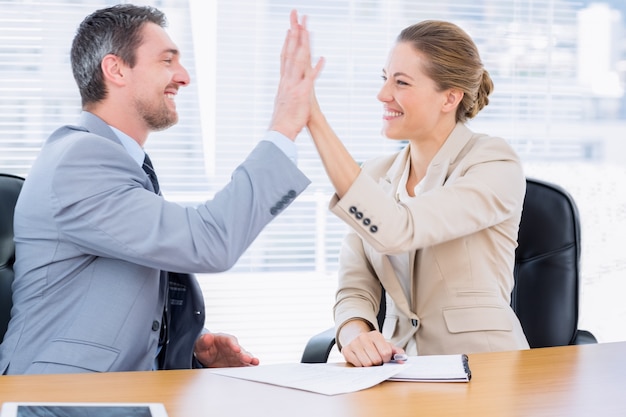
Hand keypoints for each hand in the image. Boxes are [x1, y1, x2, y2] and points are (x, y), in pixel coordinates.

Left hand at [193, 332, 259, 367]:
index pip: (230, 340)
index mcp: (225, 339)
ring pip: (245, 358)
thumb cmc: (204, 346)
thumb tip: (207, 337)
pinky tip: (253, 372)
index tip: (236, 349)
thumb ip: (204, 341)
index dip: (234, 345)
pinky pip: (244, 366)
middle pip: (240, 350)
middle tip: (248, 359)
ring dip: (250, 361)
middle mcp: (233, 347)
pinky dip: (248, 368)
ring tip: (255, 363)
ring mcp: (236, 356)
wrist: (206, 353)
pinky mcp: (236, 364)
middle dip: (244, 355)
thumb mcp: (201, 343)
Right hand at [269, 9, 323, 139]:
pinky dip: (316, 69)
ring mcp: (294, 85)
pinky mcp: (302, 94)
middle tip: (296, 17)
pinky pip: (310, 79)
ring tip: (306, 28)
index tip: (291, 28)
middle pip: (291, 52)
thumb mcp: (286, 101)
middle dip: (294, 33)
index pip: (285, 56)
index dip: (288, 42)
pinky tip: (322, 59)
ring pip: (299, 60)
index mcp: (284, 81)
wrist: (280, 131)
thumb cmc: (285, 119)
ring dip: (303, 44)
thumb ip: (289, 91)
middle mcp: (288, 80)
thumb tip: (290, 88)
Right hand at [341, 329, 404, 366]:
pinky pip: (357, 365)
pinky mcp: (346, 350)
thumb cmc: (373, 346)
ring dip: (370, 366)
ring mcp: (354, 343)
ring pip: (366, 364)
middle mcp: (363, 337)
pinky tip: (361, 360)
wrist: (357, 340)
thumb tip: (403, 358)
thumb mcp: (386, 346)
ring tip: (369, 360)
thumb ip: (396, 352)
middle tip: (376, 361)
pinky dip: (361, 366)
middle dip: (378, 364)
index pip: (386, 353)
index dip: (387, 360)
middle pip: (376, 360)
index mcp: (376, 335)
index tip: (384, 359)